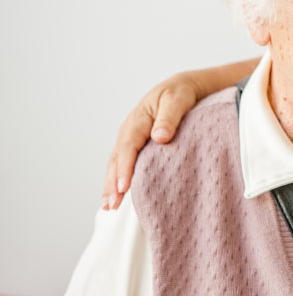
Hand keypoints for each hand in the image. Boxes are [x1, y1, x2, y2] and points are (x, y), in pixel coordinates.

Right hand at [102, 74, 199, 209]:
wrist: (181, 88)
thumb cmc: (180, 94)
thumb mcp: (178, 100)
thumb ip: (170, 117)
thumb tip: (160, 137)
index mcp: (138, 120)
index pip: (128, 147)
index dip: (125, 168)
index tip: (124, 187)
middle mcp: (129, 131)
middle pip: (117, 159)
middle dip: (112, 183)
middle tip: (111, 205)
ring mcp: (130, 139)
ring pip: (116, 164)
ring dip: (111, 185)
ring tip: (108, 207)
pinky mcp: (136, 146)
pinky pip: (123, 164)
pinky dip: (117, 179)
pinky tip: (117, 195)